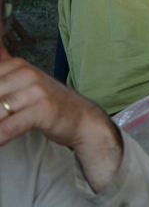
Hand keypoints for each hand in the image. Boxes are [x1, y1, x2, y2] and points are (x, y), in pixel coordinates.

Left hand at [0, 57, 122, 190]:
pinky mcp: (42, 109)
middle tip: (1, 117)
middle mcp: (26, 73)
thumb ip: (5, 69)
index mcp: (18, 66)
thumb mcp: (26, 82)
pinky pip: (9, 127)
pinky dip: (0, 137)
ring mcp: (36, 90)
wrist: (83, 118)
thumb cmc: (51, 103)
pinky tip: (0, 141)